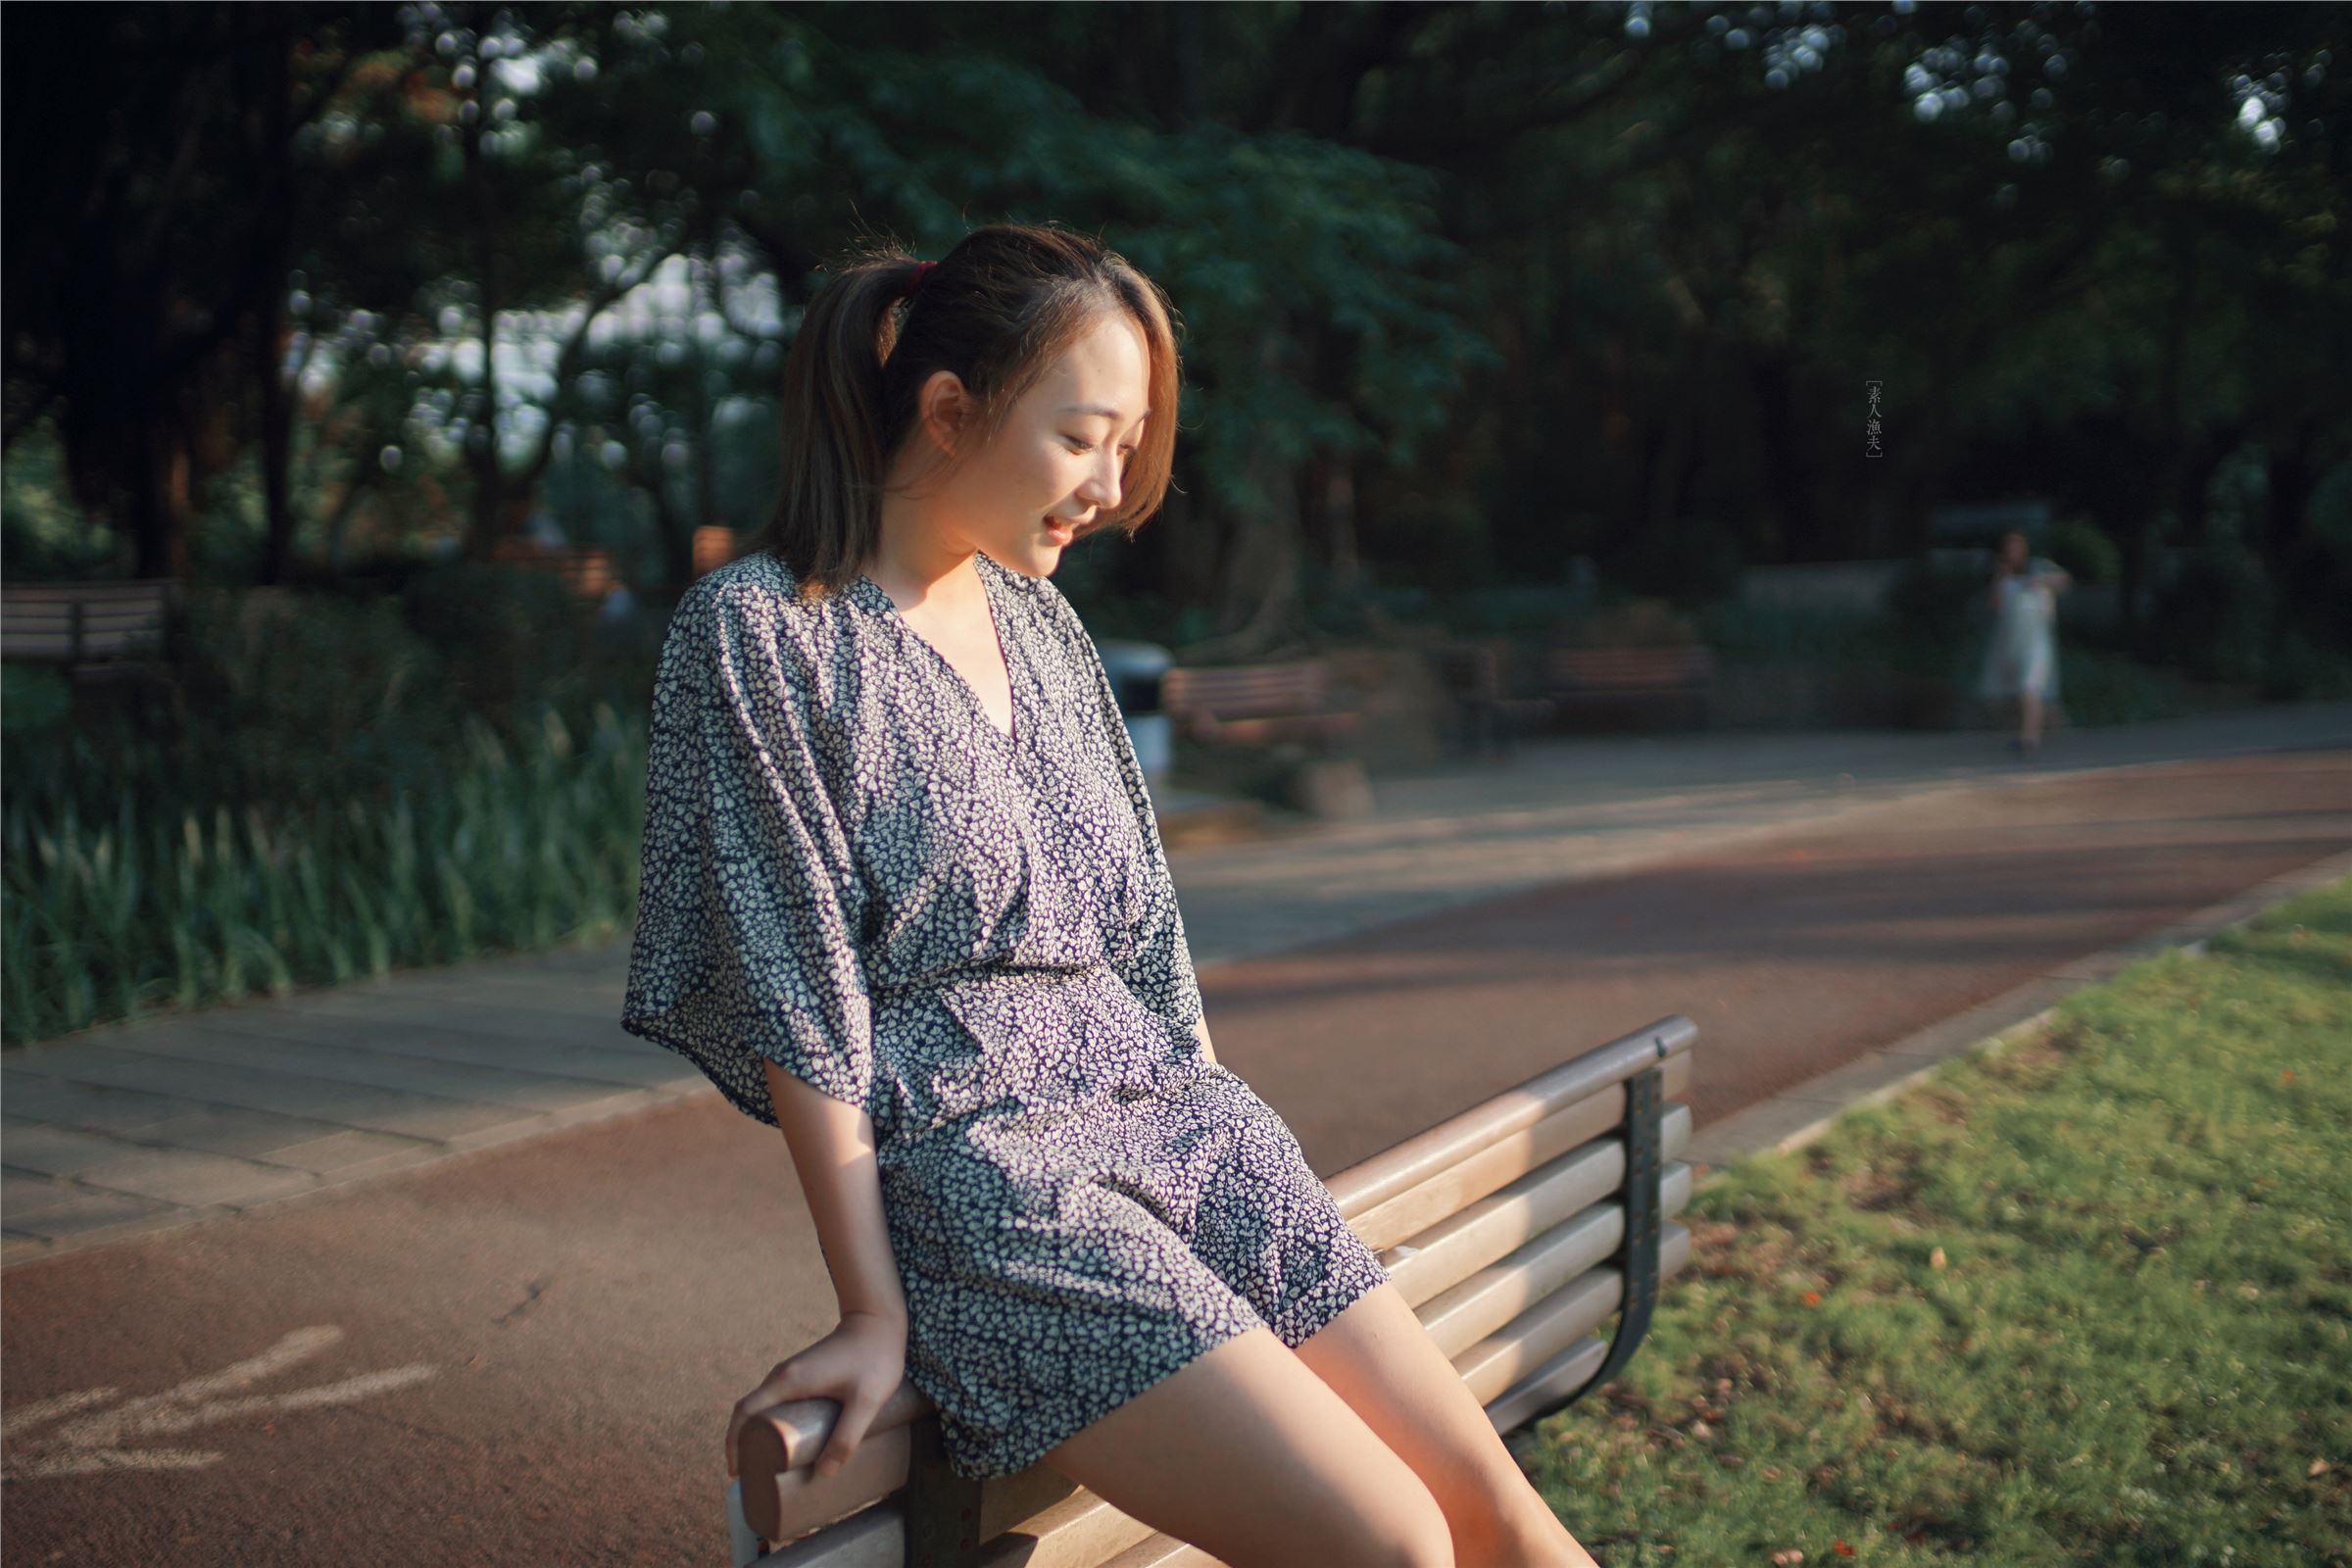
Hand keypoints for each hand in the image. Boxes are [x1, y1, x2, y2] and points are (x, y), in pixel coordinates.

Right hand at [726, 1310, 908, 1481]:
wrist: (878, 1319)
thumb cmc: (873, 1358)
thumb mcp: (866, 1401)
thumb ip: (847, 1437)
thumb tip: (824, 1473)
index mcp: (789, 1381)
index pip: (745, 1411)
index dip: (734, 1441)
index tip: (736, 1470)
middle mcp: (783, 1376)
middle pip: (749, 1412)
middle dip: (743, 1443)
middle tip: (754, 1476)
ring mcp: (792, 1374)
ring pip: (763, 1407)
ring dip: (758, 1433)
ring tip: (769, 1466)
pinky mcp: (804, 1374)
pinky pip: (777, 1402)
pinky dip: (773, 1423)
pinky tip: (788, 1441)